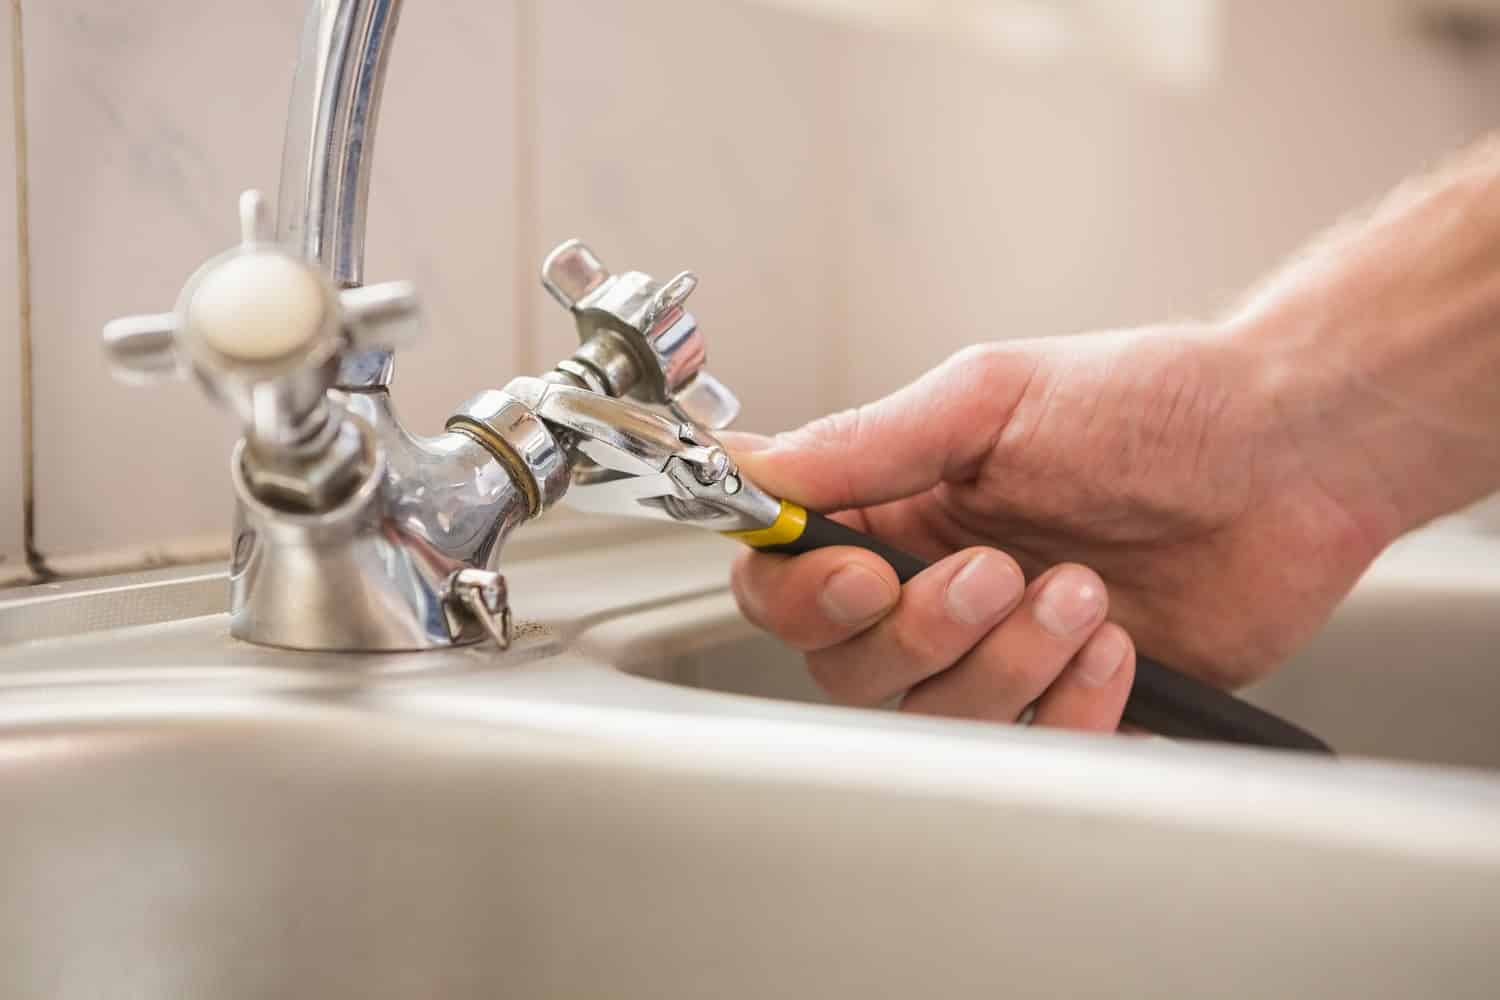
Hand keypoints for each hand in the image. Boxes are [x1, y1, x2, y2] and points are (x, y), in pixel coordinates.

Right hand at [726, 324, 1399, 727]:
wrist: (1289, 454)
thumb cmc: (1152, 404)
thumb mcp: (993, 398)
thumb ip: (868, 443)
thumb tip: (755, 464)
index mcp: (898, 511)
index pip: (786, 583)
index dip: (802, 595)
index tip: (860, 576)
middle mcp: (935, 590)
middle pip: (848, 667)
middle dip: (922, 631)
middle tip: (997, 571)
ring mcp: (1003, 655)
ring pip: (935, 715)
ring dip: (1008, 662)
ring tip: (1084, 591)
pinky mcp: (1074, 705)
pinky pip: (1032, 751)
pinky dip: (1073, 706)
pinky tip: (1118, 645)